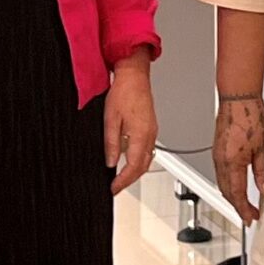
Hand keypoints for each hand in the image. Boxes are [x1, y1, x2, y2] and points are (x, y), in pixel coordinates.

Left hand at [104, 56, 157, 195]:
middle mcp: (150, 135)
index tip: (114, 188)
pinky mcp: (151, 127)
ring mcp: (152, 131)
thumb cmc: (124, 92)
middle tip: (117, 186)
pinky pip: (147, 149)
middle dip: (130, 180)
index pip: (134, 167)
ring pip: (147, 159)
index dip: (123, 181)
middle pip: (143, 167)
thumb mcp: (110, 119)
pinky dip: (139, 159)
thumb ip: (112, 143)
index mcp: (141, 135)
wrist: (134, 75)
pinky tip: (129, 158)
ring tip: (121, 177)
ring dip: (135, 170)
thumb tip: (111, 161)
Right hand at [211, 95, 263, 224]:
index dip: (244, 209)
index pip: (237, 194)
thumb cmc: (250, 115)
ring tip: (244, 204)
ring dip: (232, 196)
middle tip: (250, 215)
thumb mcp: (263, 148)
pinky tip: (236, 186)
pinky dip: (228, 184)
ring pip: (222, 184)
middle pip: (227, 192)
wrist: (238, 98)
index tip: (251, 218)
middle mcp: (221, 161)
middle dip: (238, 206)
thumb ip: (263, 172)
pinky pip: (220, 174)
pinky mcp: (217, 150)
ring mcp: (217, 156)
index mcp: (233, 162)